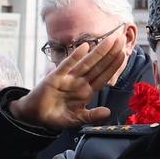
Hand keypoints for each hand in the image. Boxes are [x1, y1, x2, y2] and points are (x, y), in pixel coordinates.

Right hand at [12, 32, 131, 130]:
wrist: (35, 116)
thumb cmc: (56, 116)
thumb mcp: (77, 119)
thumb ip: (92, 116)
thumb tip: (108, 112)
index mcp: (86, 91)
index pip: (103, 76)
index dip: (113, 66)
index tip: (124, 54)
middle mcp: (79, 82)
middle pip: (98, 66)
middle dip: (110, 53)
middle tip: (122, 39)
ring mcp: (68, 78)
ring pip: (87, 63)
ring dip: (98, 52)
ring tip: (110, 40)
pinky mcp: (55, 77)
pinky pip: (67, 65)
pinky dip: (75, 56)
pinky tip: (85, 47)